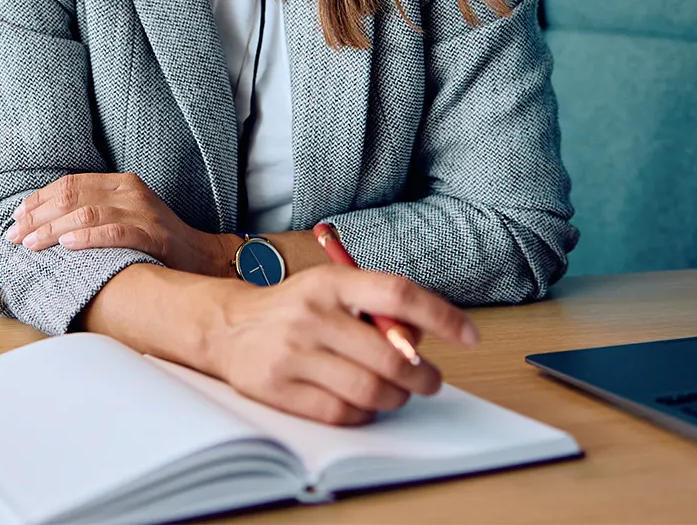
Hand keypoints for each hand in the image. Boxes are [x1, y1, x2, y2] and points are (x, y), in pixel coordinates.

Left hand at [5, 173, 235, 276]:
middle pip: (72, 197)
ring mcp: (143, 211)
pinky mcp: (153, 235)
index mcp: (120, 183)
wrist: (202, 257)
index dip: (39, 199)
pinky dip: (86, 237)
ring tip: (30, 244)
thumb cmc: (156, 241)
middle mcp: (130, 191)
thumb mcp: (124, 216)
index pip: (70, 184)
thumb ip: (94, 212)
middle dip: (37, 217)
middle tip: (12, 236)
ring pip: (86, 213)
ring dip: (52, 230)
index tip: (16, 216)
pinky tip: (66, 245)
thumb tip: (46, 223)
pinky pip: (114, 232)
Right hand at [207, 265, 478, 424]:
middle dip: (423, 377)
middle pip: (391, 356)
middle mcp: (312, 314)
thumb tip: (423, 340)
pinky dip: (363, 413)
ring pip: (371, 390)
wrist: (228, 326)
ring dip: (395, 398)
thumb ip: (376, 307)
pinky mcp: (280, 388)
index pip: (397, 294)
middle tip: (428, 381)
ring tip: (394, 392)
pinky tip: (361, 401)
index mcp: (330, 282)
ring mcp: (294, 352)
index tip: (468, 335)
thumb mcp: (332, 289)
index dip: (441, 316)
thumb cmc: (294, 308)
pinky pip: (342, 412)